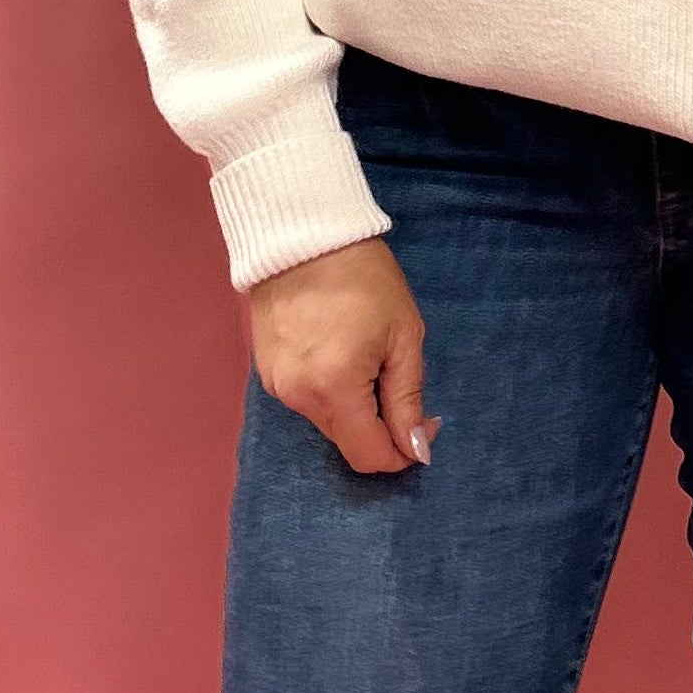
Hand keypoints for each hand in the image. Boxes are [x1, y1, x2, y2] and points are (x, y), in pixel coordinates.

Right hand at [246, 236, 440, 474]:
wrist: (302, 235)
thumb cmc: (364, 278)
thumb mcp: (403, 335)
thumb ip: (407, 399)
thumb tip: (415, 449)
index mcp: (335, 389)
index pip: (368, 456)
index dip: (402, 452)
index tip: (425, 424)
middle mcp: (299, 398)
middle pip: (348, 441)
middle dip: (382, 428)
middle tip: (401, 382)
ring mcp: (277, 386)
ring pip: (328, 422)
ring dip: (356, 408)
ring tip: (369, 357)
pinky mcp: (267, 373)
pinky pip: (308, 400)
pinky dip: (332, 391)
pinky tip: (341, 352)